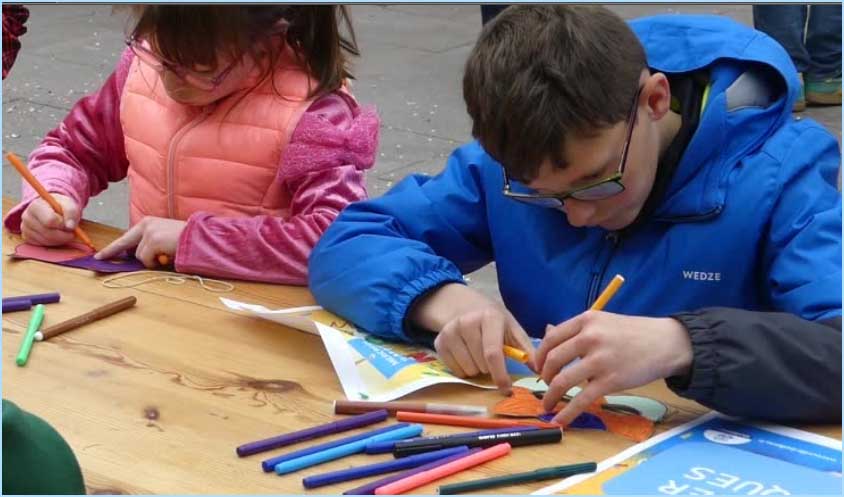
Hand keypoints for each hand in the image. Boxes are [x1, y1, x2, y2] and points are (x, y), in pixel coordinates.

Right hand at [20, 195, 80, 245]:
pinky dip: (53, 242)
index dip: (62, 224)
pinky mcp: (27, 237)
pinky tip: (56, 235)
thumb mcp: (69, 204)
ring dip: (60, 239)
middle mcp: (27, 216)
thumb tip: (70, 226)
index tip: (68, 223)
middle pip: (48, 233)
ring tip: (64, 232)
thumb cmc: (61, 207)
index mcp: (36, 205)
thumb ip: (71, 212)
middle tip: (71, 232)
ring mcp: (25, 227)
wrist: (53, 209)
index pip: (50, 221)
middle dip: (63, 235)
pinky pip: (42, 244)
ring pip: (46, 240)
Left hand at [95, 216, 185, 267]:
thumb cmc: (184, 239)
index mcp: (148, 223)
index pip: (126, 237)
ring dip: (150, 260)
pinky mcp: (153, 241)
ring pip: (138, 255)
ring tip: (164, 256)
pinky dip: (155, 263)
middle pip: (126, 244)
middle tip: (100, 258)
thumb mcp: (164, 237)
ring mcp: (149, 233)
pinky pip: (146, 259)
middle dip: (113, 252)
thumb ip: (149, 243)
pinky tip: (166, 257)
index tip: (99, 256)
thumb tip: (135, 256)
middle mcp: (146, 225)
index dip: (112, 248)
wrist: (199, 237)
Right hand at [435, 305, 536, 392]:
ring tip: (478, 355)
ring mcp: (450, 331)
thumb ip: (526, 350)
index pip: (493, 353)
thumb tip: (541, 372)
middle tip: (491, 357)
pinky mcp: (439, 341)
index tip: (506, 389)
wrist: (466, 307)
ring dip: (477, 370)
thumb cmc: (495, 322)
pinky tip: (466, 355)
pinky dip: (464, 369)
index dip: (500, 375)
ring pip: (467, 370)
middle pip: (481, 365)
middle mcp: (466, 322)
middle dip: (490, 369)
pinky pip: (455, 371)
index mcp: (489, 317)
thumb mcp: (512, 329)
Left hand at [535, 311, 692, 424]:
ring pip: (562, 381)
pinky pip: (581, 400)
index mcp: (586, 320)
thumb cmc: (633, 334)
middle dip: (544, 376)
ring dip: (550, 396)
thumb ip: (577, 332)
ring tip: (548, 404)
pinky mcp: (611, 381)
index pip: (550, 338)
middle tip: (545, 384)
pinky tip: (559, 420)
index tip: (537, 367)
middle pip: (552, 359)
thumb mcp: (603, 323)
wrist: (666, 343)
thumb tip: (546, 338)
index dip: (539, 355)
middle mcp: (590, 337)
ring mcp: (600, 360)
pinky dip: (566, 412)